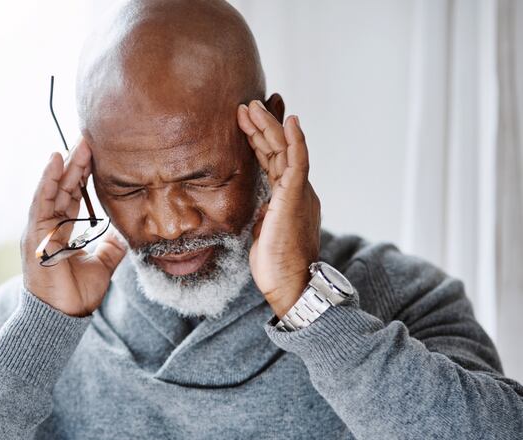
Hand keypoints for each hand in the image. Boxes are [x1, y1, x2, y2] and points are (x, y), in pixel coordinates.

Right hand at [20, 139, 126, 316]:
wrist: (64, 316)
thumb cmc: (76, 294)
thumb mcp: (102, 265)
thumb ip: (111, 247)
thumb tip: (124, 234)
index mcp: (63, 230)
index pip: (74, 194)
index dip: (84, 174)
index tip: (97, 153)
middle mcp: (49, 225)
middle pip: (64, 186)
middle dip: (77, 163)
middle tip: (90, 139)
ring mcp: (40, 228)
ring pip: (53, 188)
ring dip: (65, 165)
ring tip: (77, 143)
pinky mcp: (34, 233)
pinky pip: (41, 200)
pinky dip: (47, 179)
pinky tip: (55, 160)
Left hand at [237, 101, 320, 317]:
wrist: (290, 284)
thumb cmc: (276, 265)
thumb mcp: (263, 232)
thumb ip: (264, 215)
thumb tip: (259, 209)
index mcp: (288, 198)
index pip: (273, 162)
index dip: (260, 142)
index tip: (245, 123)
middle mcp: (297, 190)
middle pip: (278, 150)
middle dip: (262, 127)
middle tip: (246, 106)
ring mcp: (299, 192)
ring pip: (285, 150)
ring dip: (269, 126)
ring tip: (252, 106)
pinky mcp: (297, 196)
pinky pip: (298, 162)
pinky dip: (295, 140)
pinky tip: (289, 121)